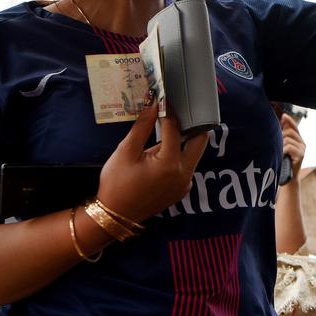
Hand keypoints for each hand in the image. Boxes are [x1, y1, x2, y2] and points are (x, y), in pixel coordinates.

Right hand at [96, 104, 208, 222]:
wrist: (115, 214)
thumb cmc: (116, 183)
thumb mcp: (125, 151)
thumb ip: (142, 126)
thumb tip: (152, 104)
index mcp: (170, 164)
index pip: (175, 129)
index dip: (168, 112)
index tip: (163, 100)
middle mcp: (184, 174)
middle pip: (199, 141)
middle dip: (191, 124)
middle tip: (178, 112)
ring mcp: (186, 184)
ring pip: (194, 154)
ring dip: (184, 141)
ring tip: (168, 128)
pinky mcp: (182, 190)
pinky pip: (187, 167)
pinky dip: (179, 156)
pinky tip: (163, 151)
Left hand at [279, 113, 305, 174]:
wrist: (288, 179)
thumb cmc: (283, 163)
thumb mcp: (282, 148)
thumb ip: (282, 138)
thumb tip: (278, 124)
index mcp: (298, 140)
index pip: (294, 127)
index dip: (289, 120)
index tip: (283, 115)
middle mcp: (302, 143)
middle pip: (289, 132)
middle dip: (280, 136)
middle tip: (277, 145)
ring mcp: (302, 149)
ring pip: (287, 139)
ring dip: (280, 145)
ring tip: (279, 153)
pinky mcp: (301, 155)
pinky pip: (289, 146)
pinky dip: (282, 150)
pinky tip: (281, 156)